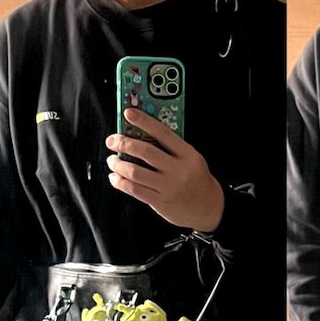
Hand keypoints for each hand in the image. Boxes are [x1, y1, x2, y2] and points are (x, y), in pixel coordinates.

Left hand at [106, 108, 224, 231]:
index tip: (128, 113)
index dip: (144, 121)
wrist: (208, 207)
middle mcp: (178, 170)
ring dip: (118, 164)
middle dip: (124, 143)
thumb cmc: (196, 178)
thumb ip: (171, 147)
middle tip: (112, 140)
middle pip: (145, 152)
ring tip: (112, 160)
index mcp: (187, 155)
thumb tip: (140, 134)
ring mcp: (168, 187)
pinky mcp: (160, 202)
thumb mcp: (191, 158)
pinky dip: (120, 182)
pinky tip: (115, 177)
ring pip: (135, 172)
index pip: (163, 133)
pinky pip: (134, 190)